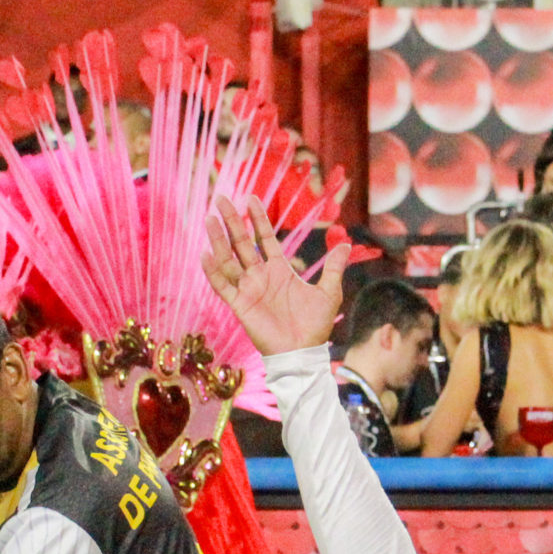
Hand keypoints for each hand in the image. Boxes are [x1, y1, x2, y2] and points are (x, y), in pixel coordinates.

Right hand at [203, 197, 349, 356]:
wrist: (303, 354)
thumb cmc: (315, 326)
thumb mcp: (329, 293)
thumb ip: (333, 268)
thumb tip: (347, 244)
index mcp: (279, 271)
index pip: (264, 238)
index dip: (257, 219)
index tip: (250, 199)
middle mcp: (260, 277)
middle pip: (242, 244)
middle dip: (232, 222)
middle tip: (221, 199)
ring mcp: (248, 290)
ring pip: (228, 260)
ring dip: (218, 241)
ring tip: (210, 219)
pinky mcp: (240, 305)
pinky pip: (223, 286)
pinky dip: (213, 272)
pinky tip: (205, 254)